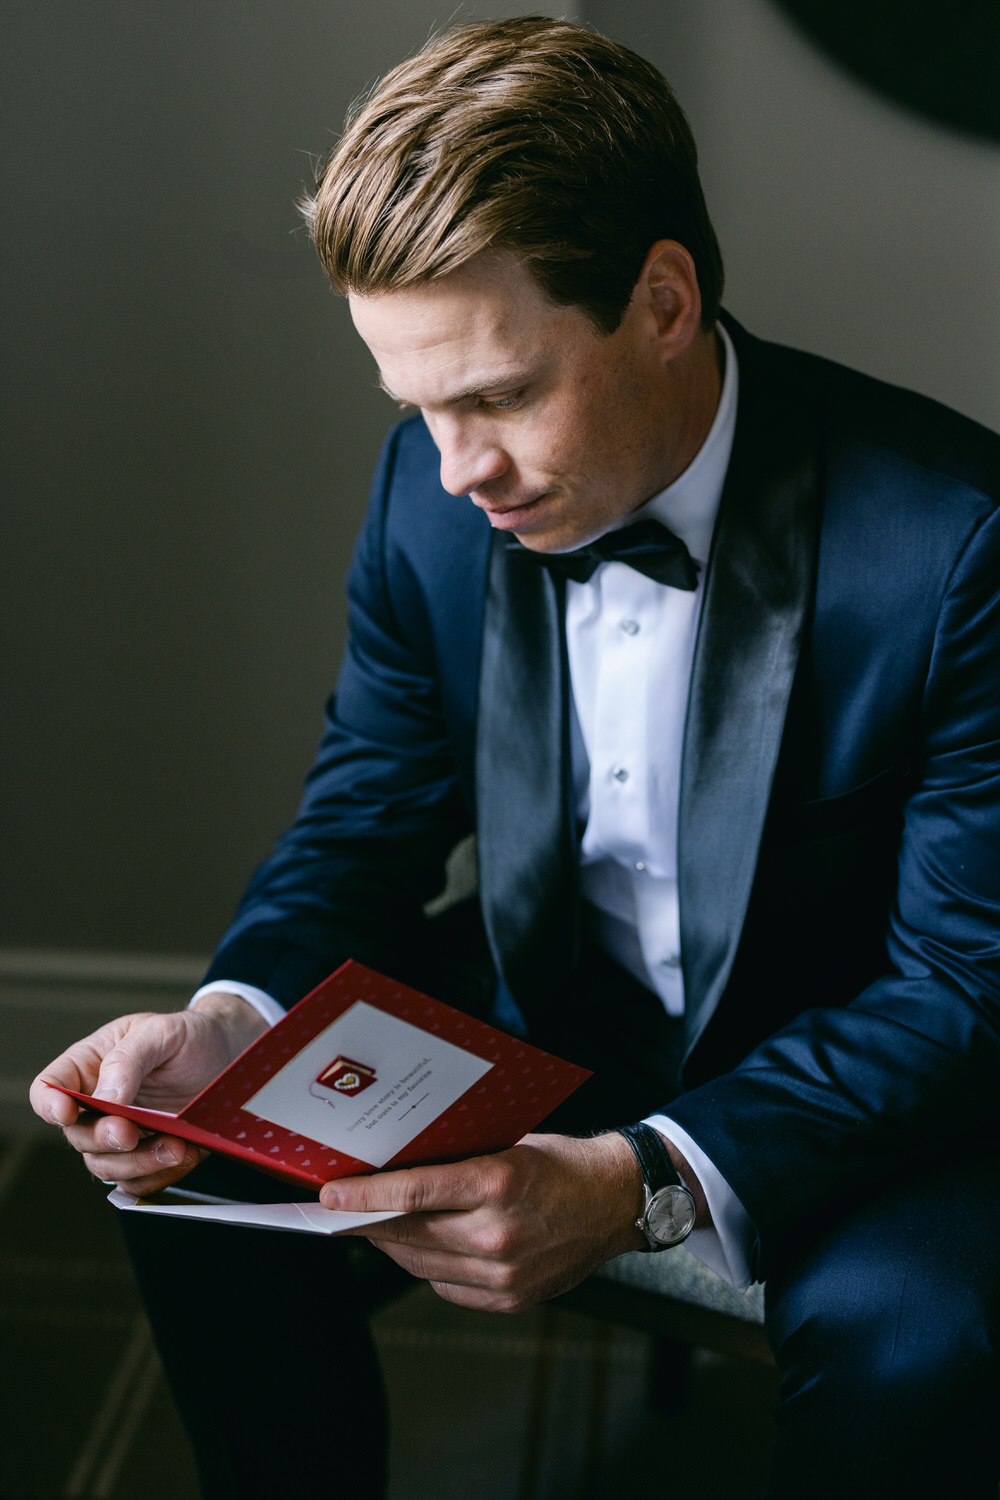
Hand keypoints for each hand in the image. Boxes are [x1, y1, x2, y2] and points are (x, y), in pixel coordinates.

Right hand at [29, 993, 266, 1195]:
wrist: (230, 1057)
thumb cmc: (190, 1036)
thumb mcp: (161, 1031)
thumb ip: (128, 1058)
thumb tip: (105, 1096)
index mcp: (89, 1065)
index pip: (49, 1088)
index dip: (49, 1104)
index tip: (67, 1113)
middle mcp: (98, 1103)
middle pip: (78, 1135)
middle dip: (104, 1139)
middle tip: (132, 1133)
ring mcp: (122, 1133)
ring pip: (106, 1166)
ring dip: (137, 1164)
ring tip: (176, 1147)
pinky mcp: (147, 1156)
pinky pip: (138, 1182)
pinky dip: (159, 1176)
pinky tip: (186, 1155)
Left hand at [319, 1131, 648, 1312]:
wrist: (618, 1201)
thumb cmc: (561, 1162)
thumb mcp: (508, 1143)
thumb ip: (457, 1159)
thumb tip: (397, 1164)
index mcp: (499, 1182)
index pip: (413, 1193)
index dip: (364, 1196)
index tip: (328, 1195)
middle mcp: (499, 1233)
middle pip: (410, 1233)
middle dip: (367, 1222)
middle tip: (338, 1209)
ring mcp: (506, 1273)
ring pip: (422, 1264)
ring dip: (392, 1245)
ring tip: (373, 1226)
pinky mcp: (511, 1299)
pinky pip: (446, 1286)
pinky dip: (426, 1266)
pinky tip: (418, 1246)